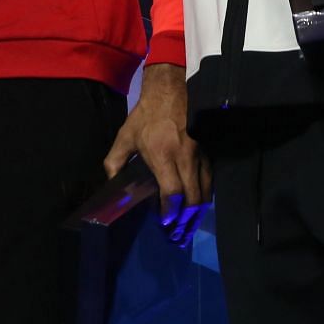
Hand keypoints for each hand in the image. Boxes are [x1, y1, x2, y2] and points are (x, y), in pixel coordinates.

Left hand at [103, 64, 209, 245]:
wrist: (171, 90)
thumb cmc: (146, 116)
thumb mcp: (125, 136)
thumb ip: (115, 162)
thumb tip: (112, 186)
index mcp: (162, 154)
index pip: (172, 191)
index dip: (170, 211)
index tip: (165, 224)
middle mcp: (185, 157)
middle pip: (193, 197)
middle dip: (186, 219)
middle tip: (178, 233)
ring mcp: (200, 155)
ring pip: (205, 191)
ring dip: (198, 211)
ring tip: (189, 225)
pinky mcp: (209, 152)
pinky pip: (210, 180)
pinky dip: (205, 196)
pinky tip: (198, 205)